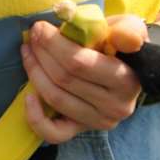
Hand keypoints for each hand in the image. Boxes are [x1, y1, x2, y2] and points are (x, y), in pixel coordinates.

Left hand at [20, 15, 147, 143]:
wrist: (131, 70)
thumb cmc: (122, 45)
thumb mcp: (130, 29)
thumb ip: (128, 31)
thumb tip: (122, 37)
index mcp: (126, 81)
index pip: (80, 63)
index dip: (54, 44)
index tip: (40, 27)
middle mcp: (115, 106)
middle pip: (64, 78)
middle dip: (42, 53)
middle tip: (32, 34)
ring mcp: (98, 121)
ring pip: (55, 98)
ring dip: (34, 72)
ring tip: (27, 50)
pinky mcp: (82, 130)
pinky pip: (53, 133)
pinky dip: (35, 116)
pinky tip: (27, 95)